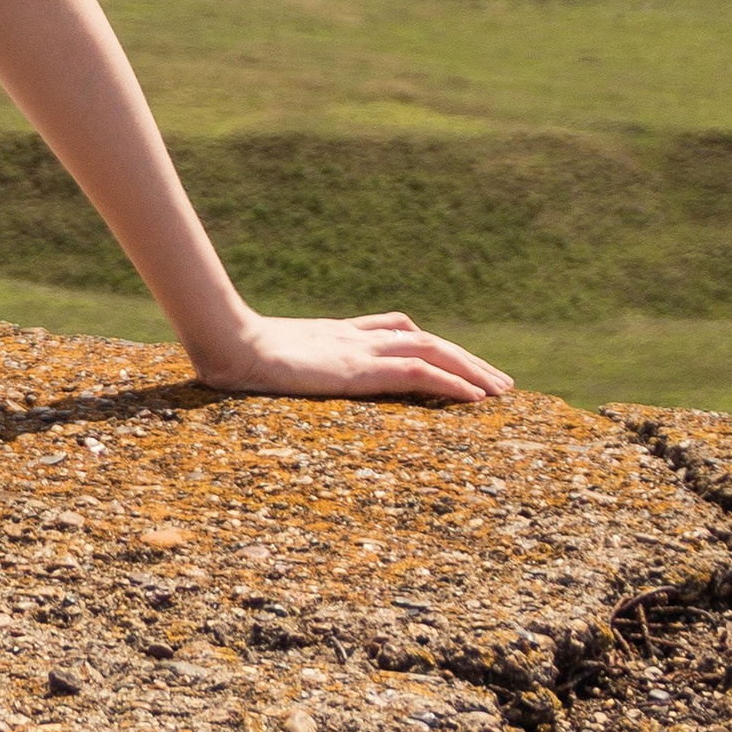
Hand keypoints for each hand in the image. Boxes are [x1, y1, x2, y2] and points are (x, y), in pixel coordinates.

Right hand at [192, 309, 513, 401]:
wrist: (229, 345)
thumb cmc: (236, 357)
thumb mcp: (271, 361)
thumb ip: (286, 363)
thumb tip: (272, 375)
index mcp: (338, 336)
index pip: (398, 330)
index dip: (432, 346)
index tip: (458, 363)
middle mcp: (356, 337)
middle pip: (426, 340)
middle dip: (466, 359)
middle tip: (499, 382)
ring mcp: (361, 350)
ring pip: (433, 352)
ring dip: (472, 370)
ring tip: (502, 392)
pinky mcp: (361, 369)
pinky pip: (419, 374)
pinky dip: (452, 383)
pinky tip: (477, 400)